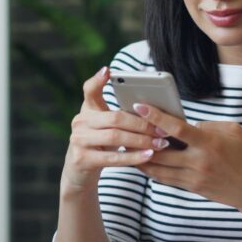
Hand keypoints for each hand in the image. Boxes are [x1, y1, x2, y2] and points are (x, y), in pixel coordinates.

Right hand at [60, 68, 166, 196]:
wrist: (79, 171)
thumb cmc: (100, 144)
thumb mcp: (104, 126)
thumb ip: (119, 115)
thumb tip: (151, 109)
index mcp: (87, 110)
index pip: (89, 90)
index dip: (98, 80)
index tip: (109, 70)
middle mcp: (79, 122)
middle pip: (115, 118)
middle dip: (142, 124)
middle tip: (162, 129)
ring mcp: (79, 140)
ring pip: (115, 137)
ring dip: (142, 141)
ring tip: (160, 143)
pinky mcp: (82, 159)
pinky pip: (113, 158)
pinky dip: (134, 157)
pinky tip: (149, 156)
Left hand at [130, 103, 241, 212]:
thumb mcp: (233, 131)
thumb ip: (207, 125)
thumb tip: (185, 124)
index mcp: (209, 143)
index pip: (177, 128)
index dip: (156, 117)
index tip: (139, 106)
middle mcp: (198, 161)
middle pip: (160, 150)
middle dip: (140, 138)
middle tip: (123, 125)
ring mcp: (193, 177)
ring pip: (157, 167)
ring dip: (140, 155)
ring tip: (125, 144)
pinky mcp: (191, 187)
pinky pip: (164, 178)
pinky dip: (150, 169)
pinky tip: (140, 160)